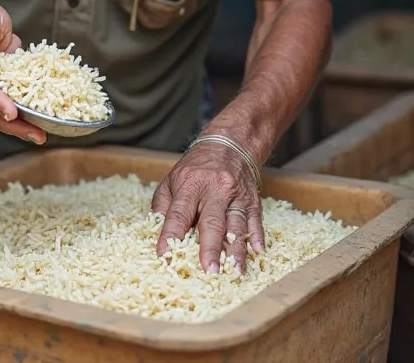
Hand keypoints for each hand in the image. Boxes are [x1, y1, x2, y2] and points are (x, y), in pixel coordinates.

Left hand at [152, 141, 263, 272]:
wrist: (230, 143)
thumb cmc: (197, 167)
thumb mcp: (172, 178)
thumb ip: (162, 205)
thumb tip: (155, 231)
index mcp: (191, 184)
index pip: (179, 212)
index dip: (171, 234)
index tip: (165, 256)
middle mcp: (215, 189)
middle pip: (212, 221)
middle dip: (210, 247)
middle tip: (209, 271)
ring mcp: (236, 195)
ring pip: (237, 224)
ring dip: (236, 249)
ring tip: (235, 271)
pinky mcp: (253, 200)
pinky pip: (256, 220)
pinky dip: (257, 236)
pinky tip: (258, 253)